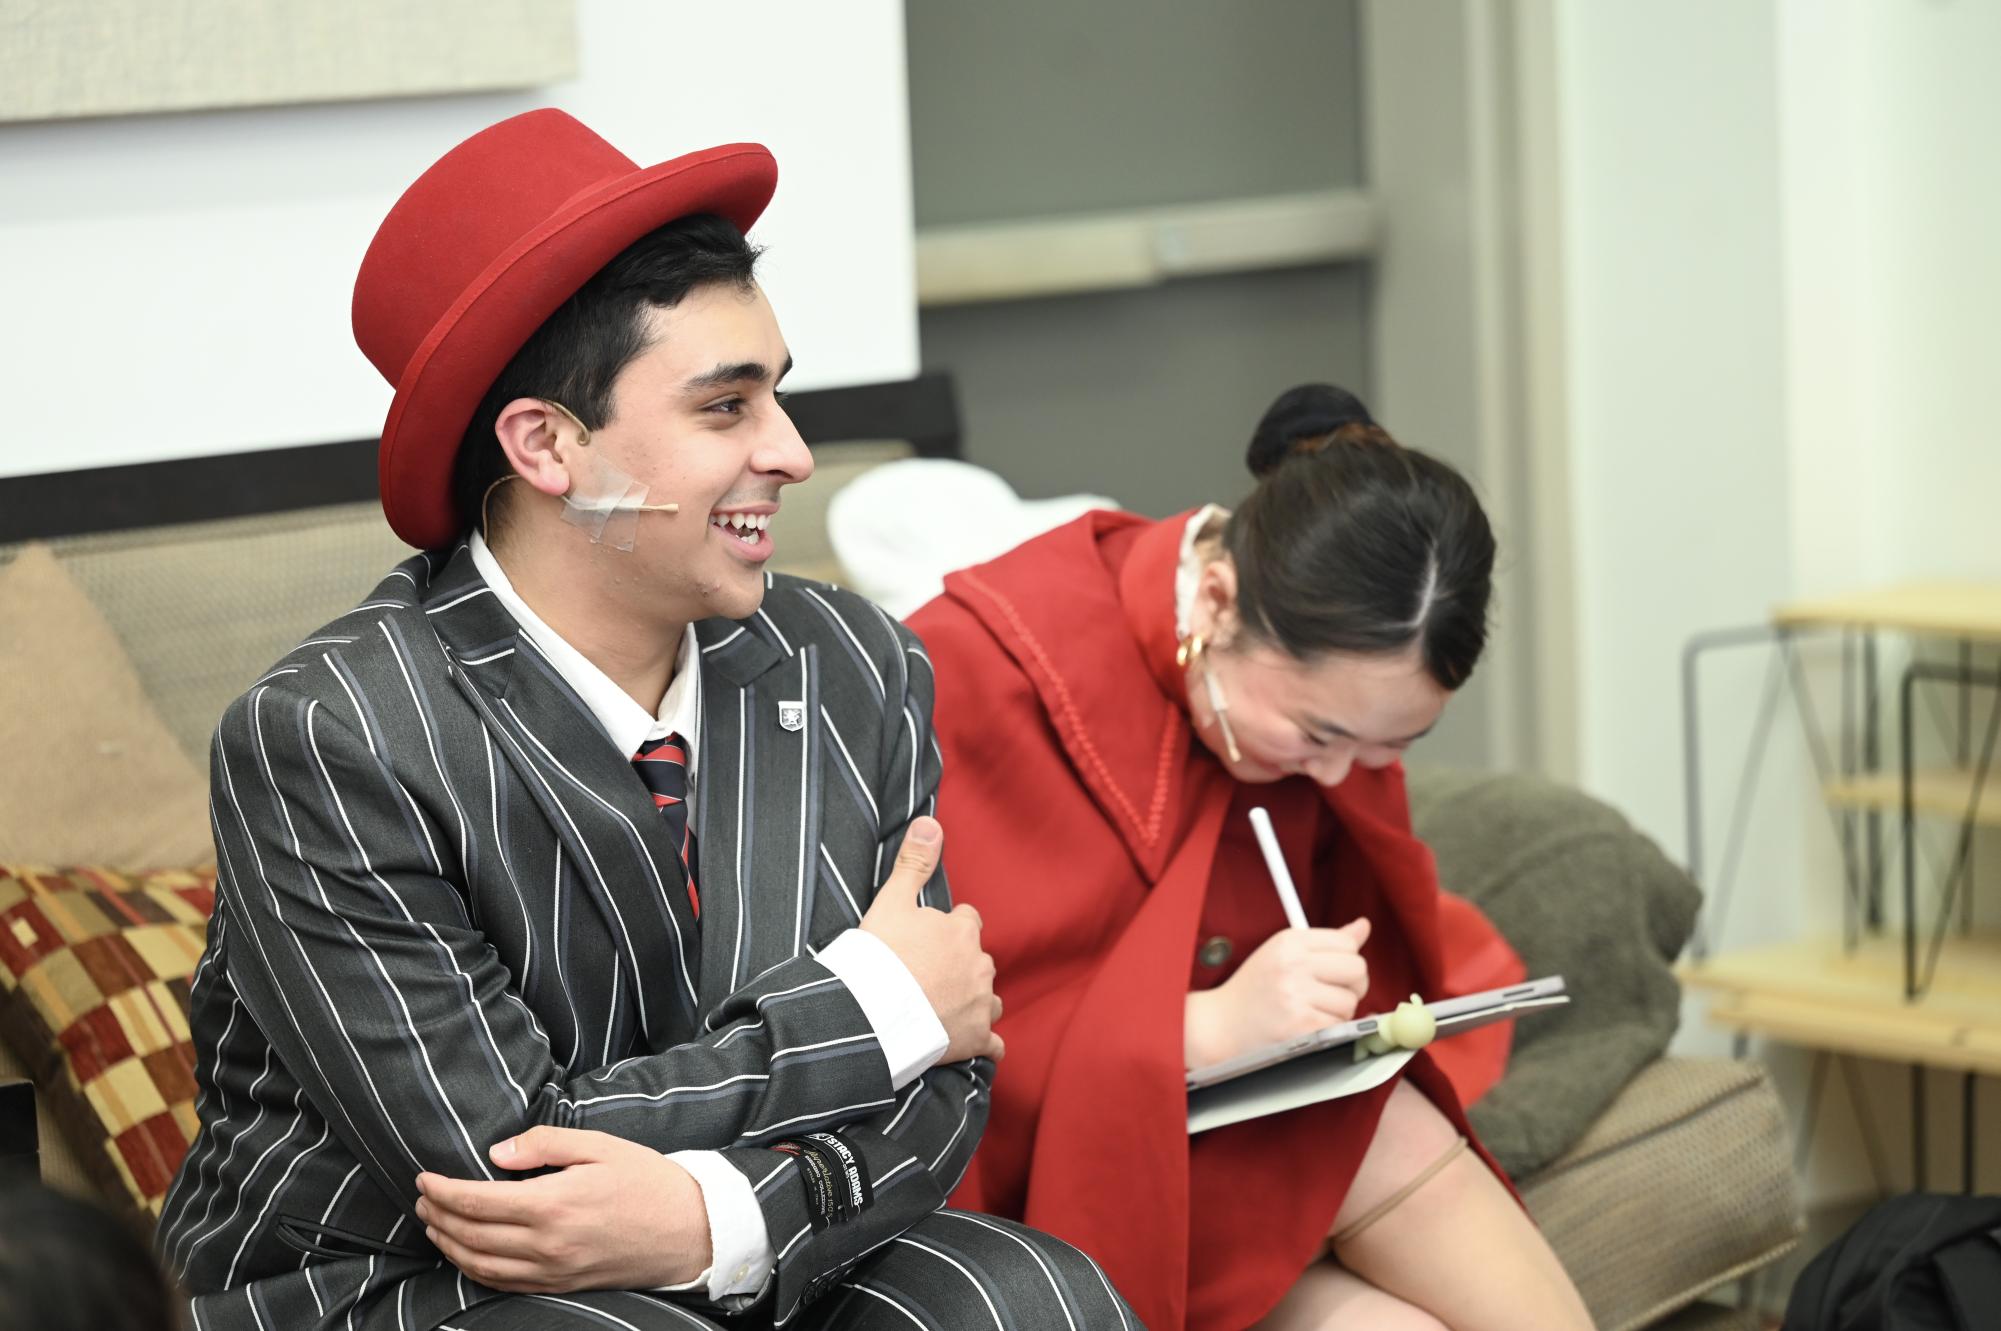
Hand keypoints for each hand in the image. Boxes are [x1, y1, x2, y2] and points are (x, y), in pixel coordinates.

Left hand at [414, 1127, 711, 1292]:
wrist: (688, 1230)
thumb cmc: (647, 1181)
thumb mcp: (601, 1146)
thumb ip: (545, 1144)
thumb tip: (497, 1153)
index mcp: (553, 1204)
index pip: (476, 1201)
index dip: (441, 1190)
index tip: (423, 1178)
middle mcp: (546, 1244)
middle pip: (469, 1235)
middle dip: (436, 1216)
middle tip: (420, 1198)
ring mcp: (551, 1271)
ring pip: (479, 1265)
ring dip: (447, 1245)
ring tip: (433, 1224)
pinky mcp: (560, 1285)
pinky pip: (502, 1283)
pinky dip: (473, 1270)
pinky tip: (465, 1254)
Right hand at [859, 816, 1003, 1064]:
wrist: (872, 1014)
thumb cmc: (878, 957)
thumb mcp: (892, 901)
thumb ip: (913, 862)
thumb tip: (931, 821)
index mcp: (962, 931)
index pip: (968, 922)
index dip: (948, 930)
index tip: (928, 941)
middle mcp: (979, 965)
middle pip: (979, 961)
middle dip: (962, 967)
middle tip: (929, 977)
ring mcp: (980, 1004)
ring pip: (989, 1000)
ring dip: (974, 1003)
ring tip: (944, 1009)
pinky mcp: (976, 1040)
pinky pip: (992, 1044)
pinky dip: (983, 1044)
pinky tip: (969, 1045)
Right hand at [1184, 918, 1371, 1068]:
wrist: (1221, 1025)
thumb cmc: (1254, 989)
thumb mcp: (1283, 954)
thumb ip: (1326, 942)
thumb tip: (1363, 927)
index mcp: (1289, 941)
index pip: (1348, 944)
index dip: (1347, 961)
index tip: (1333, 972)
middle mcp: (1293, 965)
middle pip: (1357, 970)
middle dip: (1352, 985)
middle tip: (1330, 994)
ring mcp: (1297, 997)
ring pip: (1350, 1002)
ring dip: (1338, 1012)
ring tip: (1311, 1011)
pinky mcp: (1301, 1027)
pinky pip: (1339, 1026)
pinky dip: (1330, 1030)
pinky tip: (1308, 1026)